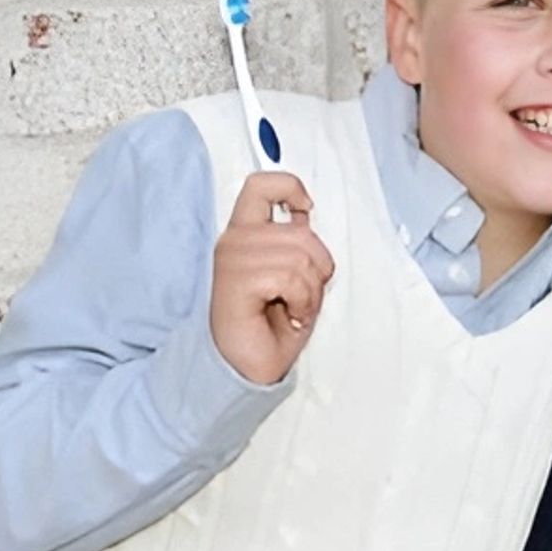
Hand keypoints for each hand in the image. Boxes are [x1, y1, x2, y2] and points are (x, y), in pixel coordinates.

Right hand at [210, 172, 334, 384]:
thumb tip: (306, 216)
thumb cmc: (271, 324)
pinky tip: (290, 316)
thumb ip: (296, 243)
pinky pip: (290, 278)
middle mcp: (235, 241)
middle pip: (302, 232)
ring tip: (295, 308)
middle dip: (318, 268)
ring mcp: (233, 260)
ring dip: (311, 291)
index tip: (306, 209)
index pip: (261, 185)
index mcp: (246, 233)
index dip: (290, 187)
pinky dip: (302, 302)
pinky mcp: (236, 281)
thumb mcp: (294, 274)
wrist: (250, 366)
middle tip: (303, 295)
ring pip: (301, 257)